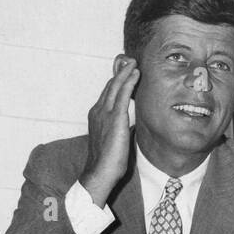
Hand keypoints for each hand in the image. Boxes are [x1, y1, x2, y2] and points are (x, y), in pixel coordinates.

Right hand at [79, 58, 140, 206]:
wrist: (99, 173)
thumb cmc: (107, 163)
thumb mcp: (115, 141)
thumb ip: (121, 130)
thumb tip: (131, 127)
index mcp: (97, 116)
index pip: (107, 94)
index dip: (116, 82)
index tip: (124, 73)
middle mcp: (98, 111)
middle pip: (110, 86)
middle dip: (120, 72)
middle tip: (128, 60)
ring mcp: (105, 113)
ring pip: (115, 86)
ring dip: (125, 72)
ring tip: (133, 62)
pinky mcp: (115, 118)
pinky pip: (122, 95)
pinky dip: (129, 82)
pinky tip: (136, 73)